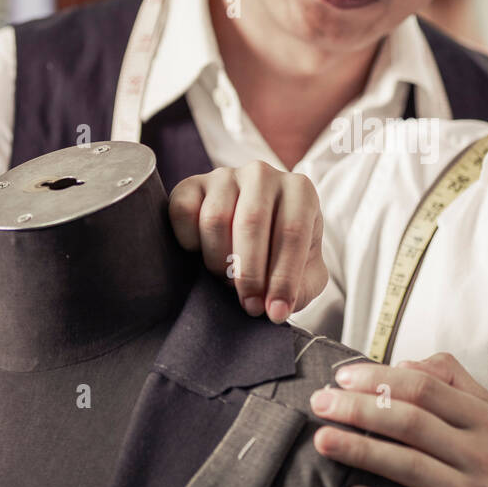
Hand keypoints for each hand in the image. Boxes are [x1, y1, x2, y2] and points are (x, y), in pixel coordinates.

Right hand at [168, 162, 327, 322]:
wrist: (251, 238)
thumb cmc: (281, 255)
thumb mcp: (304, 275)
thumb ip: (300, 290)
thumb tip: (274, 309)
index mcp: (299, 191)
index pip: (292, 232)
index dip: (283, 277)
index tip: (275, 312)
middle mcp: (262, 174)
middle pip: (251, 222)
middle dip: (249, 274)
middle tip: (249, 305)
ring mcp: (224, 176)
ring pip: (215, 219)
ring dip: (218, 261)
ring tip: (226, 281)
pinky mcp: (191, 184)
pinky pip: (183, 212)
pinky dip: (189, 242)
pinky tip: (200, 255)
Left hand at [308, 351, 487, 486]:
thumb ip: (451, 380)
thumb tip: (405, 361)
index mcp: (481, 418)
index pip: (426, 388)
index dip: (381, 379)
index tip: (343, 377)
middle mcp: (477, 452)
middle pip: (411, 423)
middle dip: (360, 410)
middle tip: (320, 403)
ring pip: (409, 467)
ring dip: (361, 451)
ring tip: (322, 440)